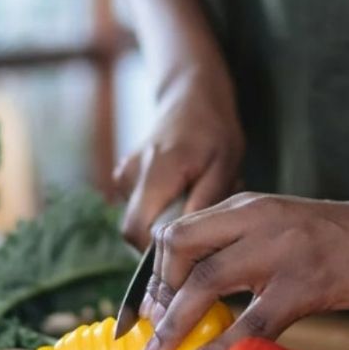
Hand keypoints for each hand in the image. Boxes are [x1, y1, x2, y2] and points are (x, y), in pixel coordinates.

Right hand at [115, 84, 243, 248]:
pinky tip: (184, 192)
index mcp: (157, 171)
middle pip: (134, 231)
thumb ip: (205, 202)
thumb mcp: (224, 165)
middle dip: (165, 241)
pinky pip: (141, 208)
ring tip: (195, 200)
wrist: (190, 97)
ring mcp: (124, 175)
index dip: (159, 252)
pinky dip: (162, 209)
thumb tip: (189, 239)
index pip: (138, 231)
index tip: (190, 251)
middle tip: (199, 226)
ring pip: (139, 220)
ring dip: (166, 222)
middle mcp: (131, 174)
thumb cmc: (214, 131)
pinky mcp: (124, 177)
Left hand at [139, 191, 348, 349]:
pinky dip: (222, 347)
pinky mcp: (306, 283)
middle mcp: (255, 219)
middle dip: (157, 295)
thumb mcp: (278, 226)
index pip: (176, 231)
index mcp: (245, 207)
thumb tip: (198, 290)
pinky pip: (253, 320)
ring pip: (206, 281)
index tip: (154, 306)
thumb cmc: (335, 237)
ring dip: (175, 323)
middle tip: (154, 333)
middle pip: (179, 249)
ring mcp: (280, 250)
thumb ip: (241, 244)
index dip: (155, 272)